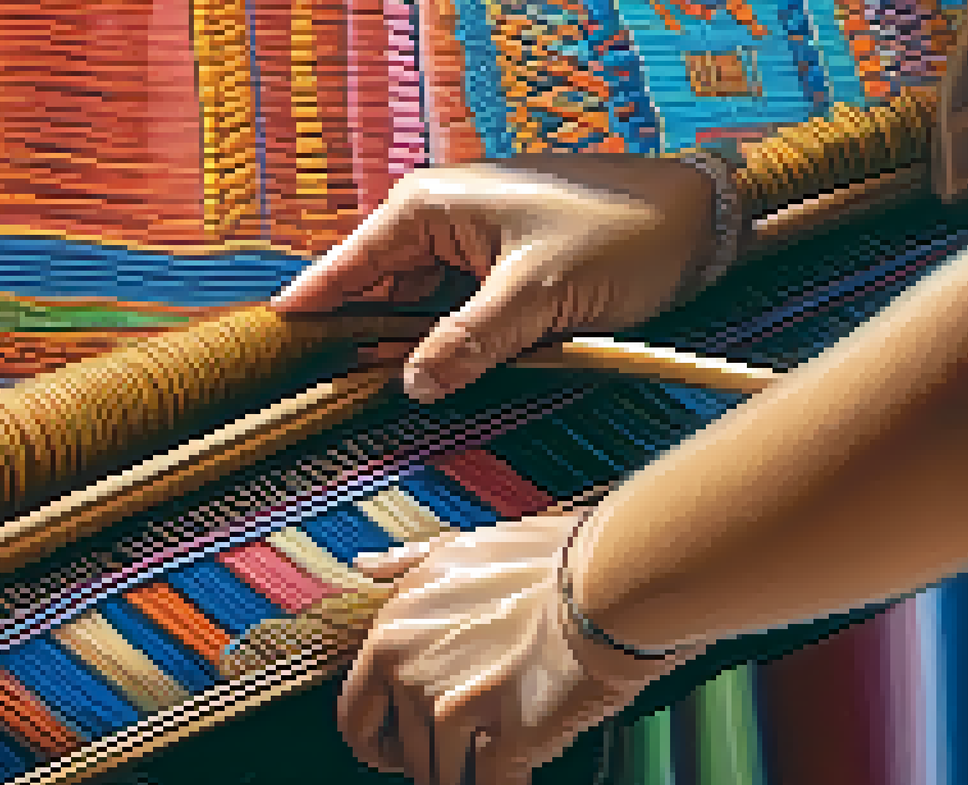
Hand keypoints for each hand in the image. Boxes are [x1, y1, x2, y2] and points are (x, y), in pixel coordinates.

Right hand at [271, 155, 718, 402]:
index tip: (265, 343)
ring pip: (412, 307)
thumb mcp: (537, 297)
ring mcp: (467, 245)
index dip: (308, 306)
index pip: (347, 264)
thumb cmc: (619, 236)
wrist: (701, 219)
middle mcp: (437, 220)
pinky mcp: (496, 269)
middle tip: (322, 393)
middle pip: (373, 291)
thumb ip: (468, 342)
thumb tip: (408, 385)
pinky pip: (449, 311)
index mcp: (429, 207)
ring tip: (370, 393)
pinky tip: (433, 375)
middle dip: (358, 338)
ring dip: (404, 347)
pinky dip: (441, 343)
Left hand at [339, 514, 690, 784]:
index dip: (374, 738)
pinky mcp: (503, 741)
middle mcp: (411, 672)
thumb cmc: (544, 561)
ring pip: (442, 779)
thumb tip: (365, 565)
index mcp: (393, 631)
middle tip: (452, 761)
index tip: (394, 748)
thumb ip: (406, 563)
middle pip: (403, 752)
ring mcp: (454, 709)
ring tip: (488, 775)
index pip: (355, 709)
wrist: (608, 584)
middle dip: (425, 763)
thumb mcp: (458, 547)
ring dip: (462, 784)